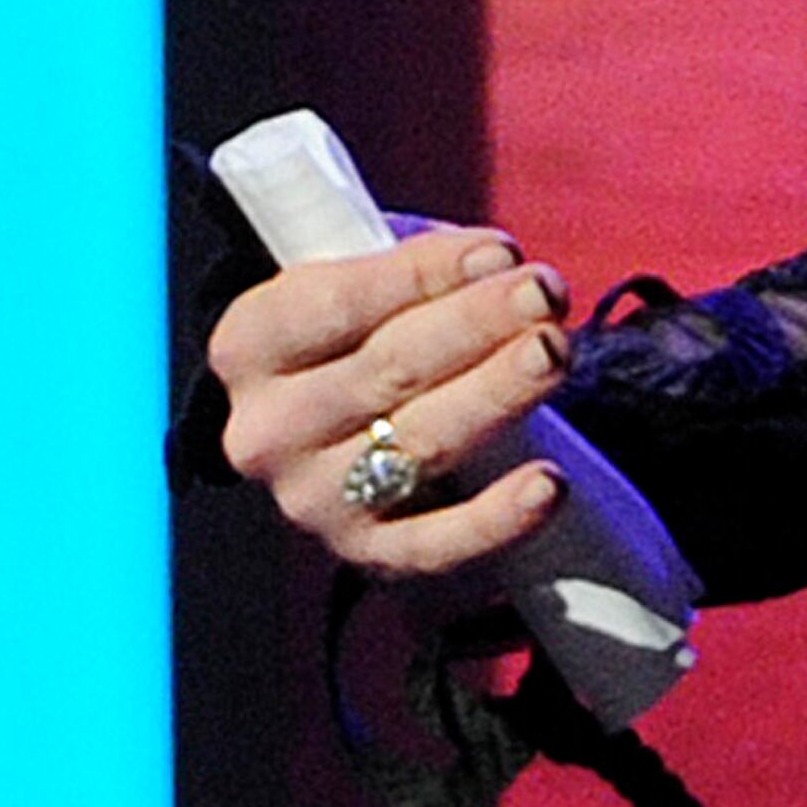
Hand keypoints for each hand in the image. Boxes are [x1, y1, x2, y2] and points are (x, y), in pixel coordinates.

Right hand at [210, 221, 574, 580]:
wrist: (332, 418)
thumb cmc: (360, 325)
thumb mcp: (361, 272)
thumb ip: (413, 260)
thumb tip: (494, 263)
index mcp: (251, 344)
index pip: (339, 303)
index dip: (423, 274)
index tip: (499, 252)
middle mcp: (269, 430)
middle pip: (387, 370)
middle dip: (476, 324)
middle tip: (544, 291)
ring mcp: (314, 500)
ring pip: (420, 444)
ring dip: (497, 394)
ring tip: (555, 350)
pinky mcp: (367, 553)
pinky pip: (435, 544)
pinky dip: (495, 518)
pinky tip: (548, 485)